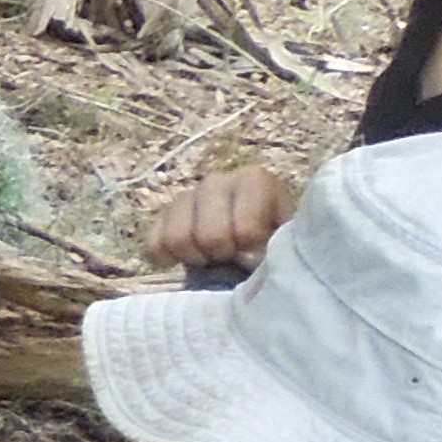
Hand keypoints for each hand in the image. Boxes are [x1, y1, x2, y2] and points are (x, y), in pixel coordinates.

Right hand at [140, 166, 301, 273]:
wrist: (254, 250)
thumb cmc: (276, 245)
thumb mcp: (288, 245)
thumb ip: (277, 249)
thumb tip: (251, 259)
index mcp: (254, 181)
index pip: (244, 229)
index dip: (249, 251)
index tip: (259, 252)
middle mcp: (217, 181)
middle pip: (208, 235)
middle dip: (221, 255)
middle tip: (234, 257)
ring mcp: (187, 197)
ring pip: (176, 239)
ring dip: (196, 257)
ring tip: (213, 258)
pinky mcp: (164, 216)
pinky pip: (154, 243)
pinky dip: (166, 259)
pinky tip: (186, 260)